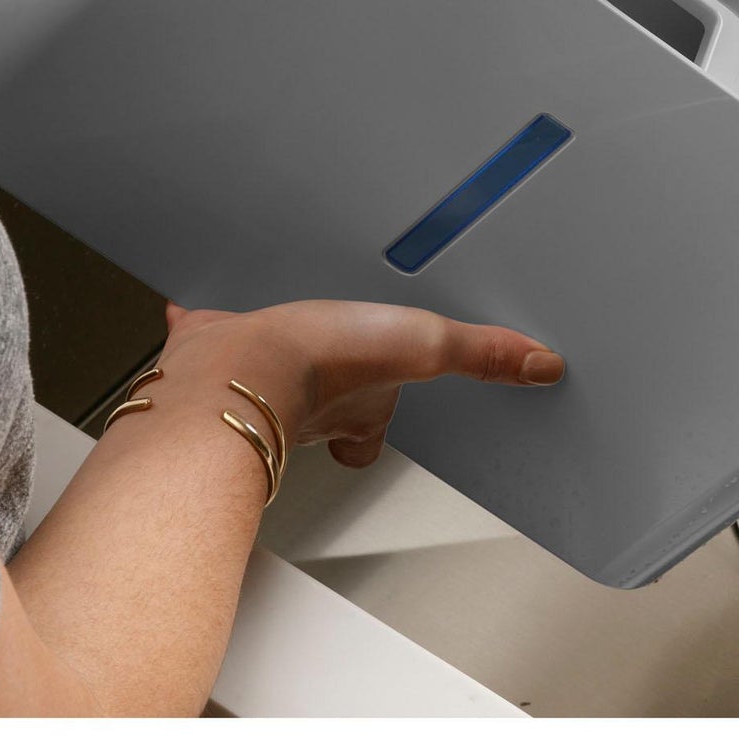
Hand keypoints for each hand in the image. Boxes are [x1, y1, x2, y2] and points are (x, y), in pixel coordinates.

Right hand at [157, 297, 565, 467]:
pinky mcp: (209, 351)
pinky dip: (203, 325)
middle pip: (319, 400)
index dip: (381, 417)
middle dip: (319, 377)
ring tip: (264, 333)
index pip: (373, 429)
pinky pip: (207, 335)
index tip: (386, 405)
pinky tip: (196, 310)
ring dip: (264, 355)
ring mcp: (256, 376)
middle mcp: (306, 401)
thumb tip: (542, 365)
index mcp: (358, 406)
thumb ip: (482, 354)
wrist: (232, 369)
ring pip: (262, 371)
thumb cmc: (322, 369)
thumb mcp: (426, 346)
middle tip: (320, 357)